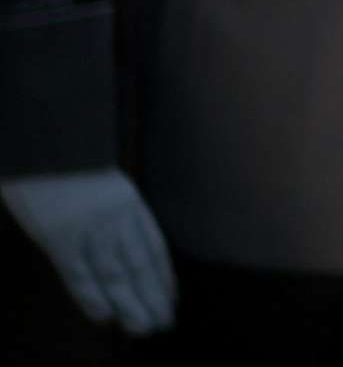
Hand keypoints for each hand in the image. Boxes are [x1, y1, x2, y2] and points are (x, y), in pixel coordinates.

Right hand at [1, 170, 175, 334]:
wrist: (47, 139)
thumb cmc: (67, 156)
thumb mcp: (98, 179)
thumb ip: (111, 208)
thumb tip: (117, 241)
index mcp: (128, 200)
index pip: (152, 245)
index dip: (163, 275)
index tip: (171, 297)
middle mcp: (117, 215)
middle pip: (140, 263)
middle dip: (153, 295)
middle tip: (163, 322)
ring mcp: (90, 226)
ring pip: (117, 272)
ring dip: (132, 302)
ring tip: (144, 327)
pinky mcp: (61, 235)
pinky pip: (80, 272)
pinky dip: (93, 296)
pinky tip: (106, 315)